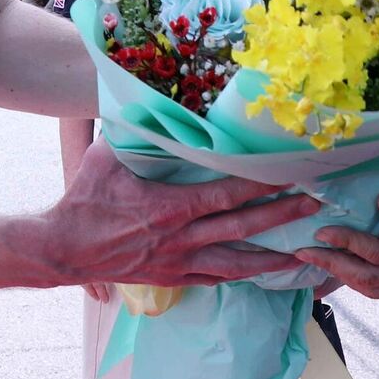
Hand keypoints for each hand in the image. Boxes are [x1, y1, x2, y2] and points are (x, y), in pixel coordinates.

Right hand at [41, 141, 318, 288]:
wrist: (63, 249)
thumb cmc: (84, 200)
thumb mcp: (106, 156)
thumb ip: (134, 134)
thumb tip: (150, 100)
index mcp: (170, 208)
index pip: (227, 195)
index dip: (261, 185)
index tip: (290, 174)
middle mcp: (182, 239)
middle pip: (243, 228)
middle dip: (282, 216)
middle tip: (315, 205)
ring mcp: (179, 263)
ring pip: (237, 263)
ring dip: (273, 256)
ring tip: (305, 251)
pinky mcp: (173, 278)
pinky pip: (217, 279)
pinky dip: (243, 275)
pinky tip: (264, 272)